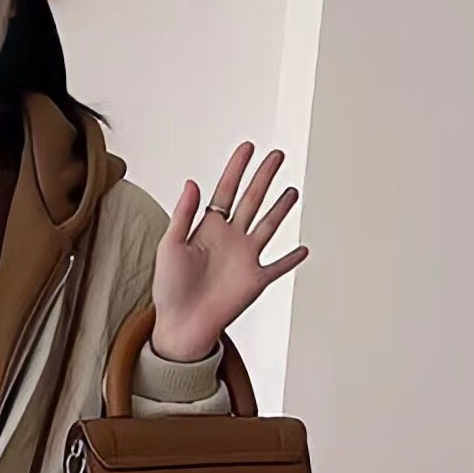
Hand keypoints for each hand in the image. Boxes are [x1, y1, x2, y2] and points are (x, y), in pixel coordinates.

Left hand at [150, 142, 309, 360]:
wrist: (180, 325)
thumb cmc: (169, 288)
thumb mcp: (170, 246)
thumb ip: (183, 215)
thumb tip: (192, 182)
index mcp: (208, 229)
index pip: (226, 190)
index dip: (237, 168)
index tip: (248, 147)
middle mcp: (230, 239)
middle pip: (251, 200)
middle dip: (264, 177)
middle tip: (277, 155)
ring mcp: (245, 259)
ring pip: (268, 226)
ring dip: (280, 209)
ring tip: (292, 191)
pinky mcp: (255, 280)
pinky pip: (278, 267)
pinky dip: (292, 259)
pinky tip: (304, 249)